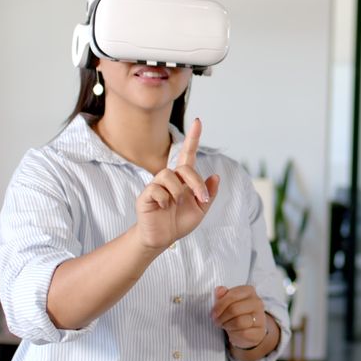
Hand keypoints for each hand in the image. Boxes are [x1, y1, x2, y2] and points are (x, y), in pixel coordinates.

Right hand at [134, 119, 219, 249]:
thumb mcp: (200, 210)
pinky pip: (156, 189)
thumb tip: (215, 176)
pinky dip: (165, 200)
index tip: (198, 121)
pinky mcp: (145, 196)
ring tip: (176, 204)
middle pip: (184, 167)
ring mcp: (156, 186)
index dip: (193, 138)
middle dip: (196, 182)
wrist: (162, 239)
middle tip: (202, 199)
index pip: (188, 154)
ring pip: (169, 175)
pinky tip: (164, 207)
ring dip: (179, 192)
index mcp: (183, 180)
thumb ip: (208, 194)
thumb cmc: (179, 222)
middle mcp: (169, 179)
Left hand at [211, 285, 267, 349]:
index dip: (220, 305)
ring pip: (238, 322)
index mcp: (249, 291)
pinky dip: (234, 334)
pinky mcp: (259, 331)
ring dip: (227, 325)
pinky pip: (243, 333)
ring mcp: (260, 317)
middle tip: (217, 320)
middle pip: (234, 309)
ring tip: (225, 325)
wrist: (250, 329)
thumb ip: (223, 294)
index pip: (232, 295)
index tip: (213, 312)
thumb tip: (219, 290)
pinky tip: (233, 332)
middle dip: (221, 317)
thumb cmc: (238, 312)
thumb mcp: (229, 301)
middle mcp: (256, 302)